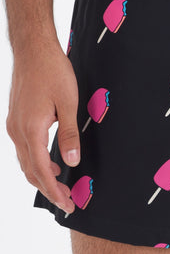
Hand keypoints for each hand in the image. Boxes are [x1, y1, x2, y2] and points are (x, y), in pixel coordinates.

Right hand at [6, 42, 79, 214]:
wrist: (33, 50)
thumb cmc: (53, 72)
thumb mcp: (68, 103)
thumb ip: (69, 134)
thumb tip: (71, 161)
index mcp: (31, 130)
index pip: (41, 170)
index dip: (54, 190)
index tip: (66, 203)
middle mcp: (17, 131)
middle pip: (31, 170)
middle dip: (48, 188)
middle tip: (66, 202)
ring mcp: (14, 125)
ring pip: (25, 161)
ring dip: (42, 176)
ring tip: (60, 186)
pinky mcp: (16, 119)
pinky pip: (25, 148)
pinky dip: (36, 161)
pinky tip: (51, 161)